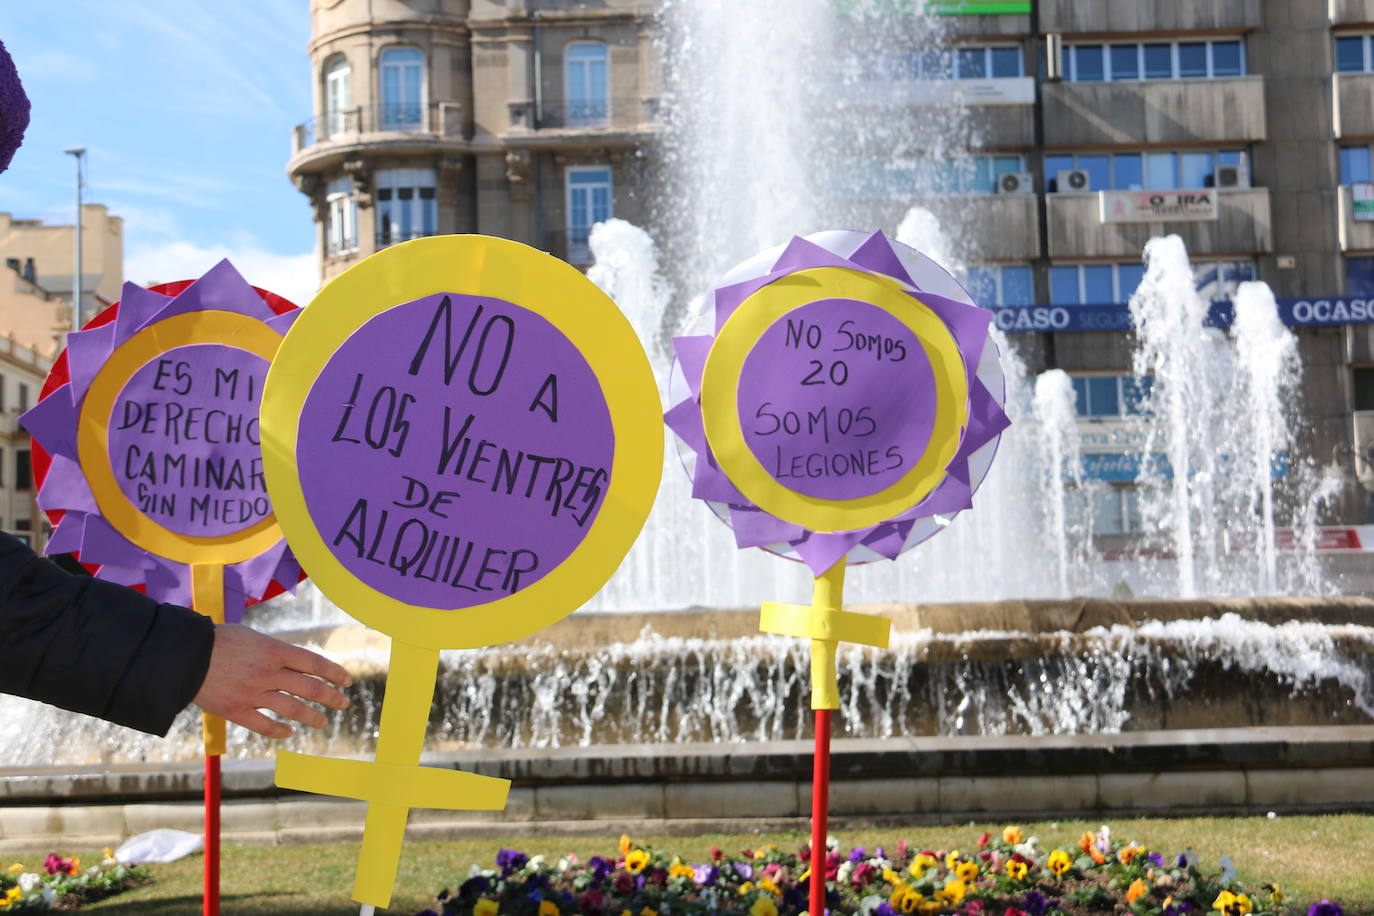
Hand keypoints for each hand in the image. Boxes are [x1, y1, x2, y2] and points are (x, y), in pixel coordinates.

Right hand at [192, 624, 351, 738]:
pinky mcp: (236, 710)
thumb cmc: (218, 641)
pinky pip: (264, 725)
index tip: (347, 680)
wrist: (184, 656)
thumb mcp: (252, 637)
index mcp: (274, 651)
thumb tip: (297, 664)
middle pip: (310, 688)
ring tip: (322, 721)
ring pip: (293, 709)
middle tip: (342, 703)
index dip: (334, 673)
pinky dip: (279, 730)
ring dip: (312, 717)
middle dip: (331, 697)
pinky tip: (289, 732)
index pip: (314, 663)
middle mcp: (269, 673)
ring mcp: (253, 693)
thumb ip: (275, 652)